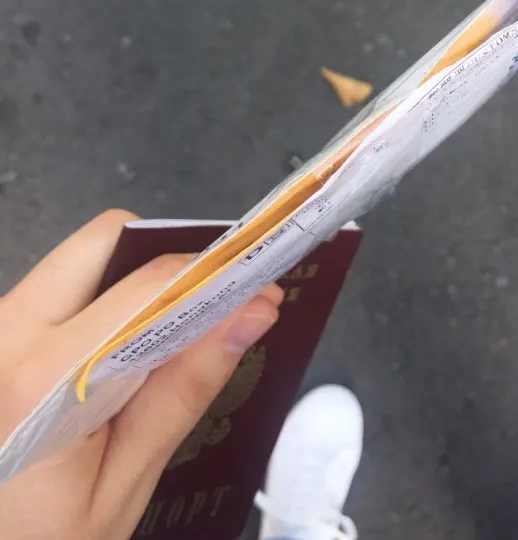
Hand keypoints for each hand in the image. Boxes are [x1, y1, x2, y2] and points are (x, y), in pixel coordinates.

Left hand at [0, 209, 280, 539]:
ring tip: (173, 338)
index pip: (147, 285)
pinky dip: (110, 300)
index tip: (258, 282)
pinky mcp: (3, 333)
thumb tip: (249, 313)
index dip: (214, 273)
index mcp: (38, 375)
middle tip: (214, 304)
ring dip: (137, 282)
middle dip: (168, 261)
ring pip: (85, 258)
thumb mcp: (127, 477)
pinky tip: (132, 350)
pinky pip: (65, 286)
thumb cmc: (41, 539)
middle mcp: (7, 332)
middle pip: (107, 240)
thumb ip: (186, 388)